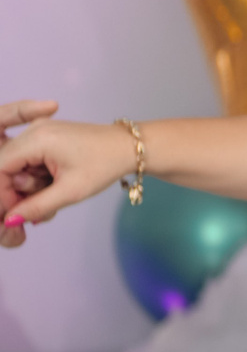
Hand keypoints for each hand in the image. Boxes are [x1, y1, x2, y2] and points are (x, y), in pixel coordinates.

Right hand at [0, 119, 141, 240]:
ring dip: (29, 186)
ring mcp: (39, 131)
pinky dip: (36, 176)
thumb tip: (10, 220)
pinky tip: (54, 184)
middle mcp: (33, 130)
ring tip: (54, 194)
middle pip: (6, 166)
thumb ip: (36, 206)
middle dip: (18, 191)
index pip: (0, 168)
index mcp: (37, 139)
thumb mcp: (71, 191)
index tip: (17, 213)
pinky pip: (28, 160)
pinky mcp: (46, 136)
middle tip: (39, 208)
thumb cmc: (105, 165)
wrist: (129, 147)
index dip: (4, 193)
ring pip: (16, 165)